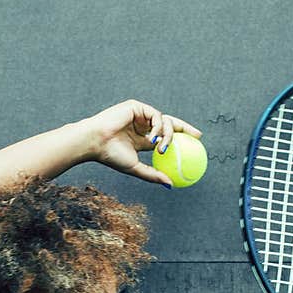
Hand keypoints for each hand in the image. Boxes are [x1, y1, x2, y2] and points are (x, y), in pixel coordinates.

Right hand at [79, 99, 202, 185]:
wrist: (95, 142)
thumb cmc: (111, 156)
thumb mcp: (135, 168)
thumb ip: (153, 175)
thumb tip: (170, 185)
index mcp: (141, 140)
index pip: (164, 138)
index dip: (179, 140)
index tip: (193, 146)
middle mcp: (142, 126)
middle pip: (169, 124)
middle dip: (185, 129)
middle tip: (197, 136)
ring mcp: (140, 116)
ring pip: (165, 121)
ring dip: (168, 135)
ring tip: (161, 148)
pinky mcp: (137, 107)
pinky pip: (156, 115)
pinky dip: (158, 127)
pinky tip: (154, 138)